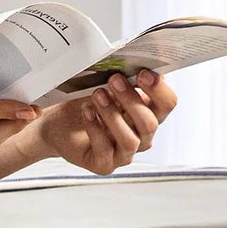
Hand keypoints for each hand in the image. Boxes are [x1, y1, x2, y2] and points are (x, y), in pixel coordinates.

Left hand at [29, 69, 177, 174]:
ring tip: (97, 95)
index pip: (167, 104)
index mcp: (148, 113)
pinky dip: (95, 128)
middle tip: (114, 80)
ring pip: (130, 140)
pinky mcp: (104, 165)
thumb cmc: (88, 102)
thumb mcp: (106, 85)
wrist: (59, 123)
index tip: (143, 73)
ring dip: (113, 115)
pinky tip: (87, 112)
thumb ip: (125, 77)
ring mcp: (124, 154)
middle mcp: (141, 137)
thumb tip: (135, 62)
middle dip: (132, 100)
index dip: (159, 90)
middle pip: (149, 123)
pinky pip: (105, 150)